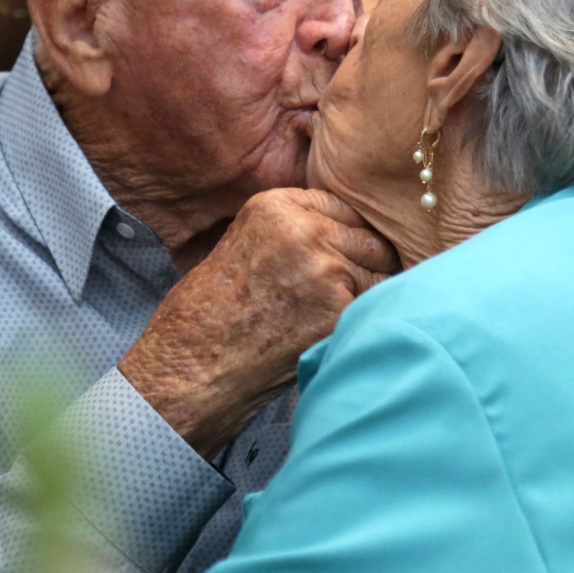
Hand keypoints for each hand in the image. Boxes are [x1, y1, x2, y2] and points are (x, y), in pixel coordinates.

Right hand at [119, 189, 398, 455]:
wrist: (192, 365)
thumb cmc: (210, 314)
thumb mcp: (244, 245)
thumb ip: (291, 231)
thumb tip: (345, 234)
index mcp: (276, 207)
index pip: (343, 207)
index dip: (346, 235)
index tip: (339, 258)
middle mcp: (304, 229)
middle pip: (369, 238)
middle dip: (364, 264)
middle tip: (340, 295)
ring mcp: (325, 268)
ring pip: (381, 272)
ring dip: (367, 294)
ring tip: (328, 318)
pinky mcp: (339, 308)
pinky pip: (377, 307)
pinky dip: (363, 322)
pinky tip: (331, 335)